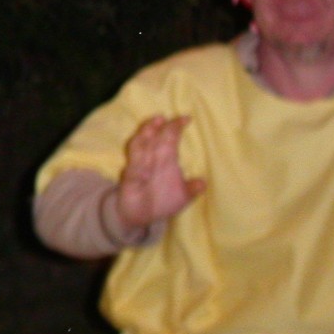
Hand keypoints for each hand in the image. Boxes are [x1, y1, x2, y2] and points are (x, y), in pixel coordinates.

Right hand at [115, 115, 203, 231]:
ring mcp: (140, 167)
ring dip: (144, 137)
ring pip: (140, 148)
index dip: (176, 129)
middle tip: (162, 117)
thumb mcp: (181, 196)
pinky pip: (134, 168)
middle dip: (157, 128)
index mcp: (166, 159)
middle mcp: (152, 159)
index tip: (186, 118)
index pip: (170, 139)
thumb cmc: (161, 200)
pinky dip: (137, 163)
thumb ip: (191, 189)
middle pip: (154, 139)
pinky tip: (142, 161)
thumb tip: (203, 183)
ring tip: (150, 127)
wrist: (140, 216)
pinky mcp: (130, 178)